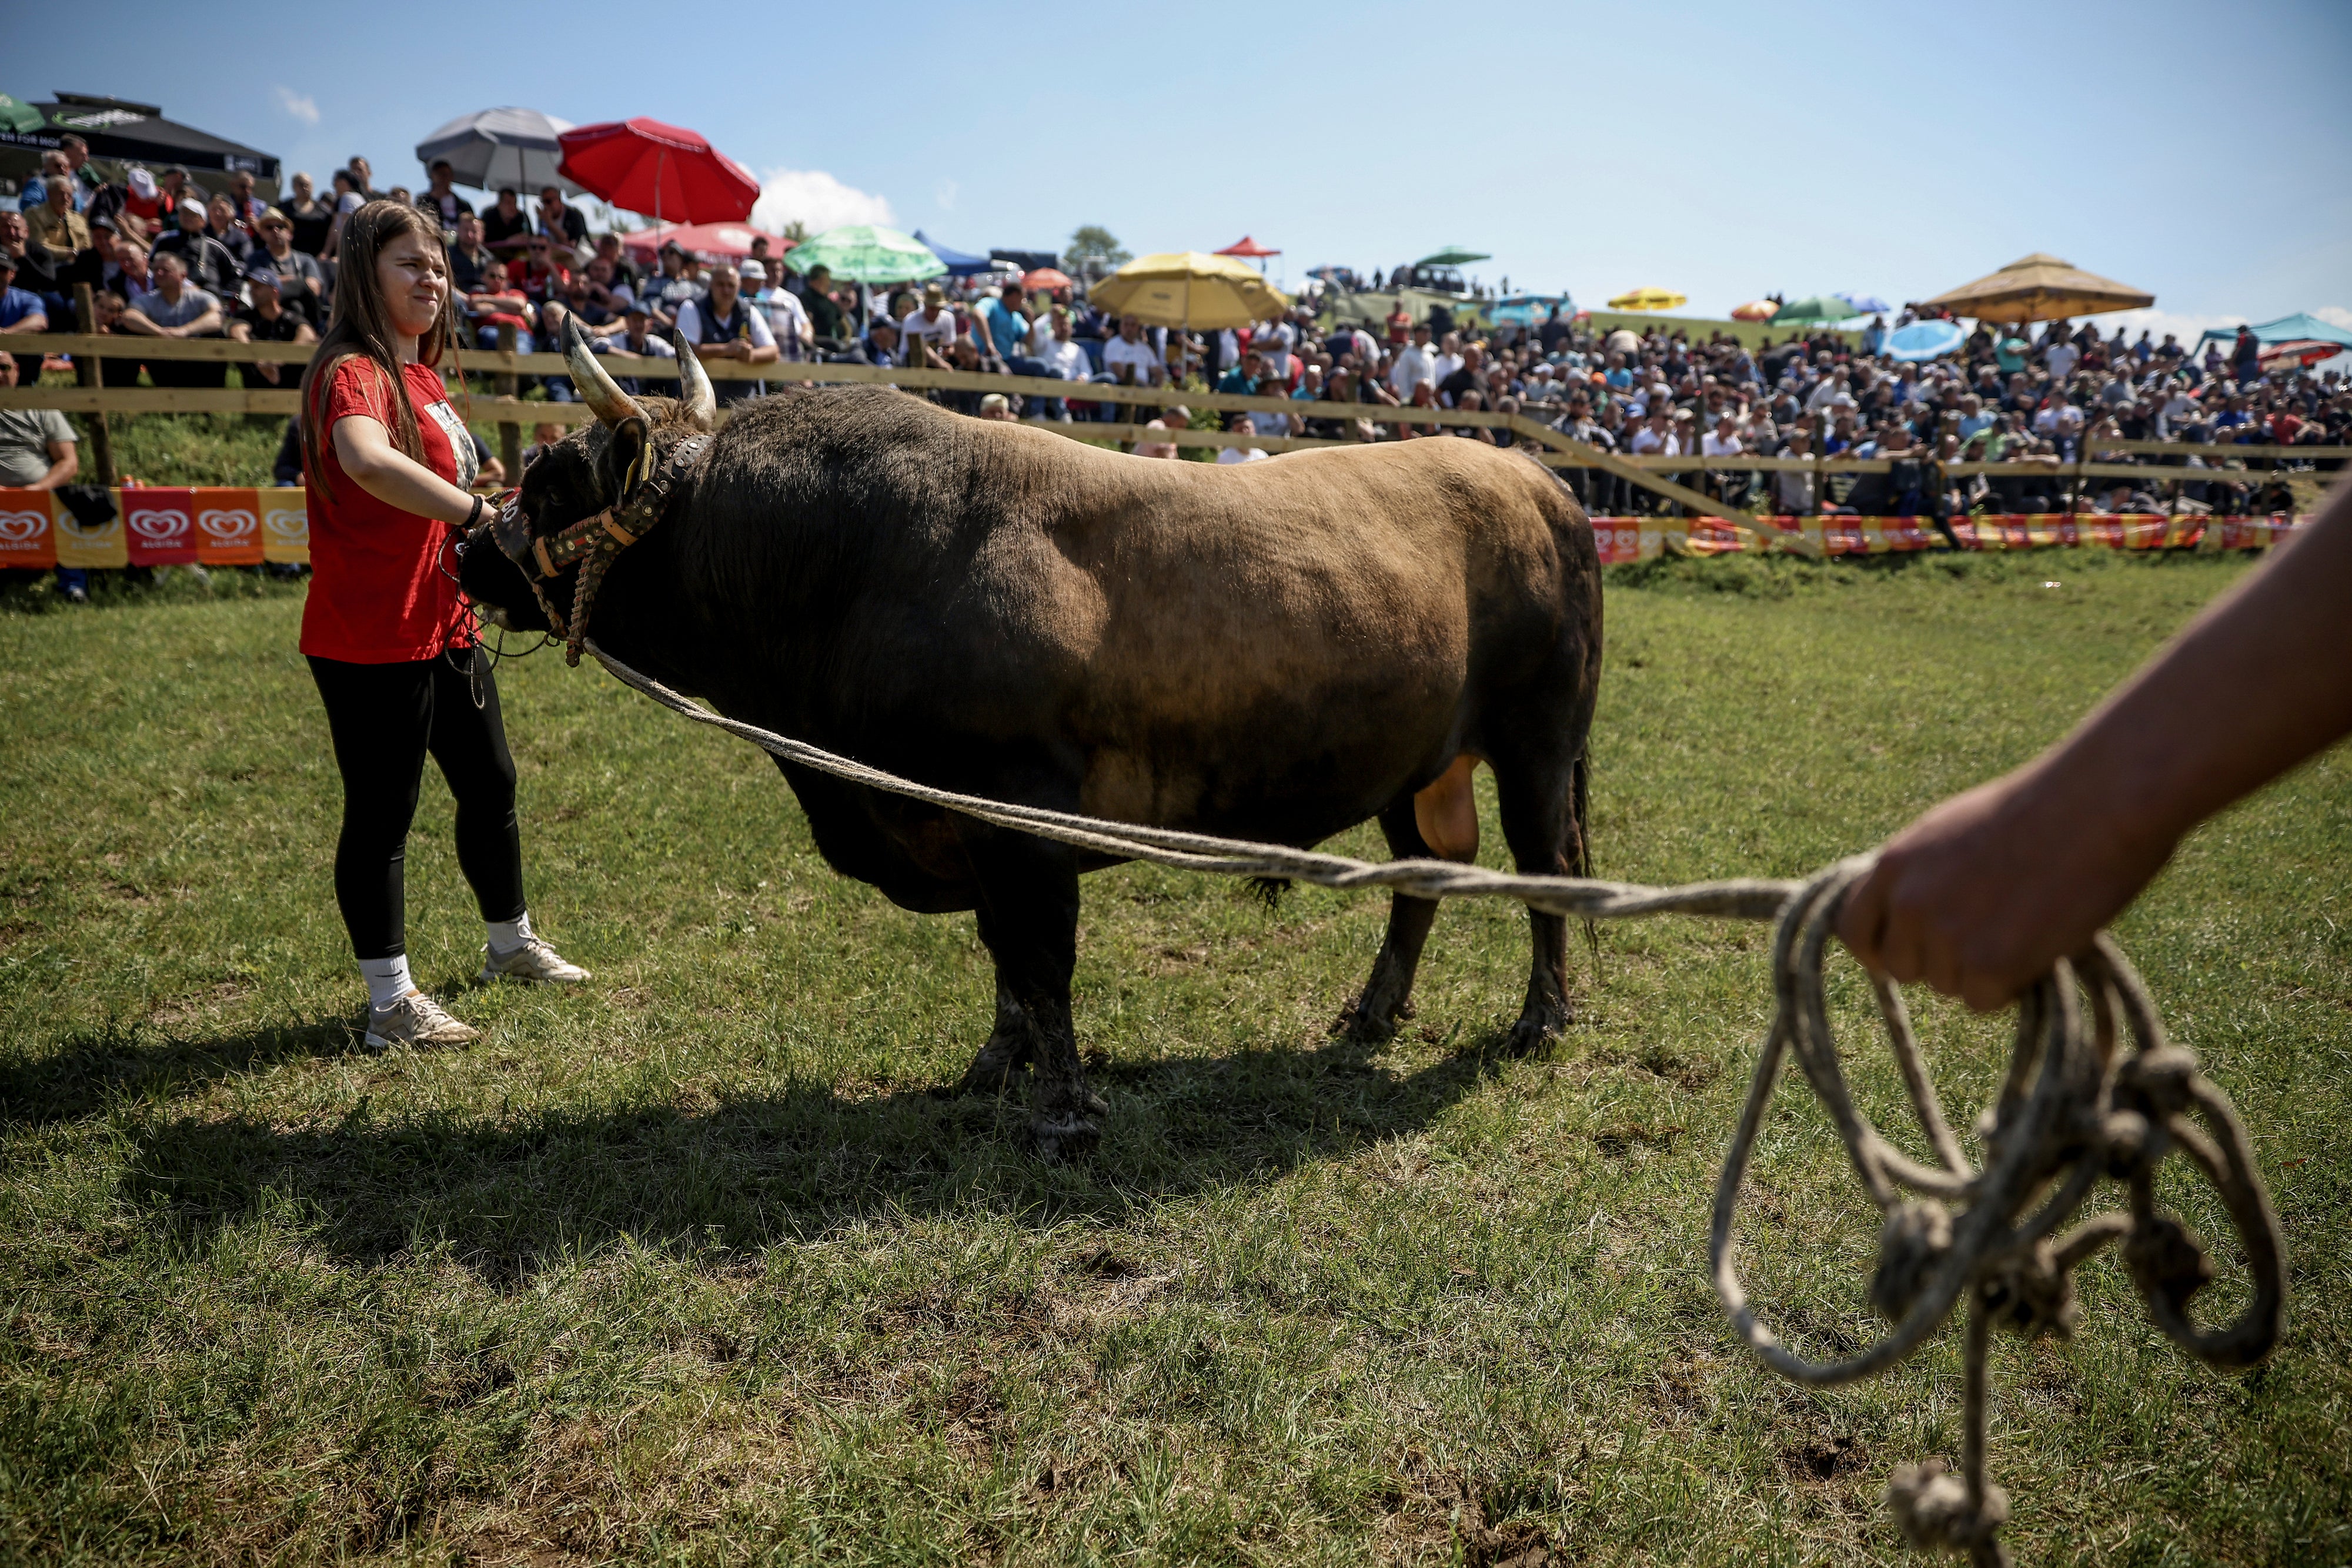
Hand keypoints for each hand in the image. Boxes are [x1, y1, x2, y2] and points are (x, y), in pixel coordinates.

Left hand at [1838, 765, 2173, 1011]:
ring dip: (1980, 972)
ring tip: (2023, 925)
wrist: (2097, 806)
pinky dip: (2011, 986)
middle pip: (1902, 968)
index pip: (1852, 930)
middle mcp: (1909, 902)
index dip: (1878, 950)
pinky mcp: (1989, 964)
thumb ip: (1919, 876)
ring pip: (1947, 986)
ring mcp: (1946, 935)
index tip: (1903, 956)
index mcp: (1894, 864)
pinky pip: (1984, 1001)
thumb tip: (1904, 917)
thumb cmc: (2037, 812)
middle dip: (1939, 962)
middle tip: (1988, 936)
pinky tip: (2038, 945)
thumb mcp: (1951, 832)